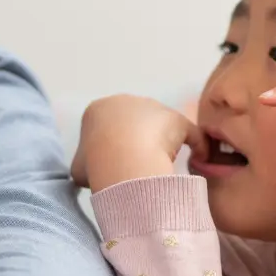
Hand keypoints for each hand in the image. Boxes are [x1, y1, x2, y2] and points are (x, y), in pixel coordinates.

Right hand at [72, 95, 207, 191]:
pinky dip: (196, 145)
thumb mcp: (78, 169)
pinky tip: (197, 159)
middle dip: (136, 143)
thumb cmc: (95, 163)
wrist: (120, 159)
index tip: (114, 166)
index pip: (107, 126)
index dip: (111, 148)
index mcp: (98, 110)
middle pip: (134, 122)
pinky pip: (190, 133)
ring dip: (161, 144)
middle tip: (136, 168)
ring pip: (160, 127)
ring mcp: (153, 107)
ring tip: (160, 167)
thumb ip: (86, 167)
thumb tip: (93, 173)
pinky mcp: (176, 119)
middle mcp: (125, 101)